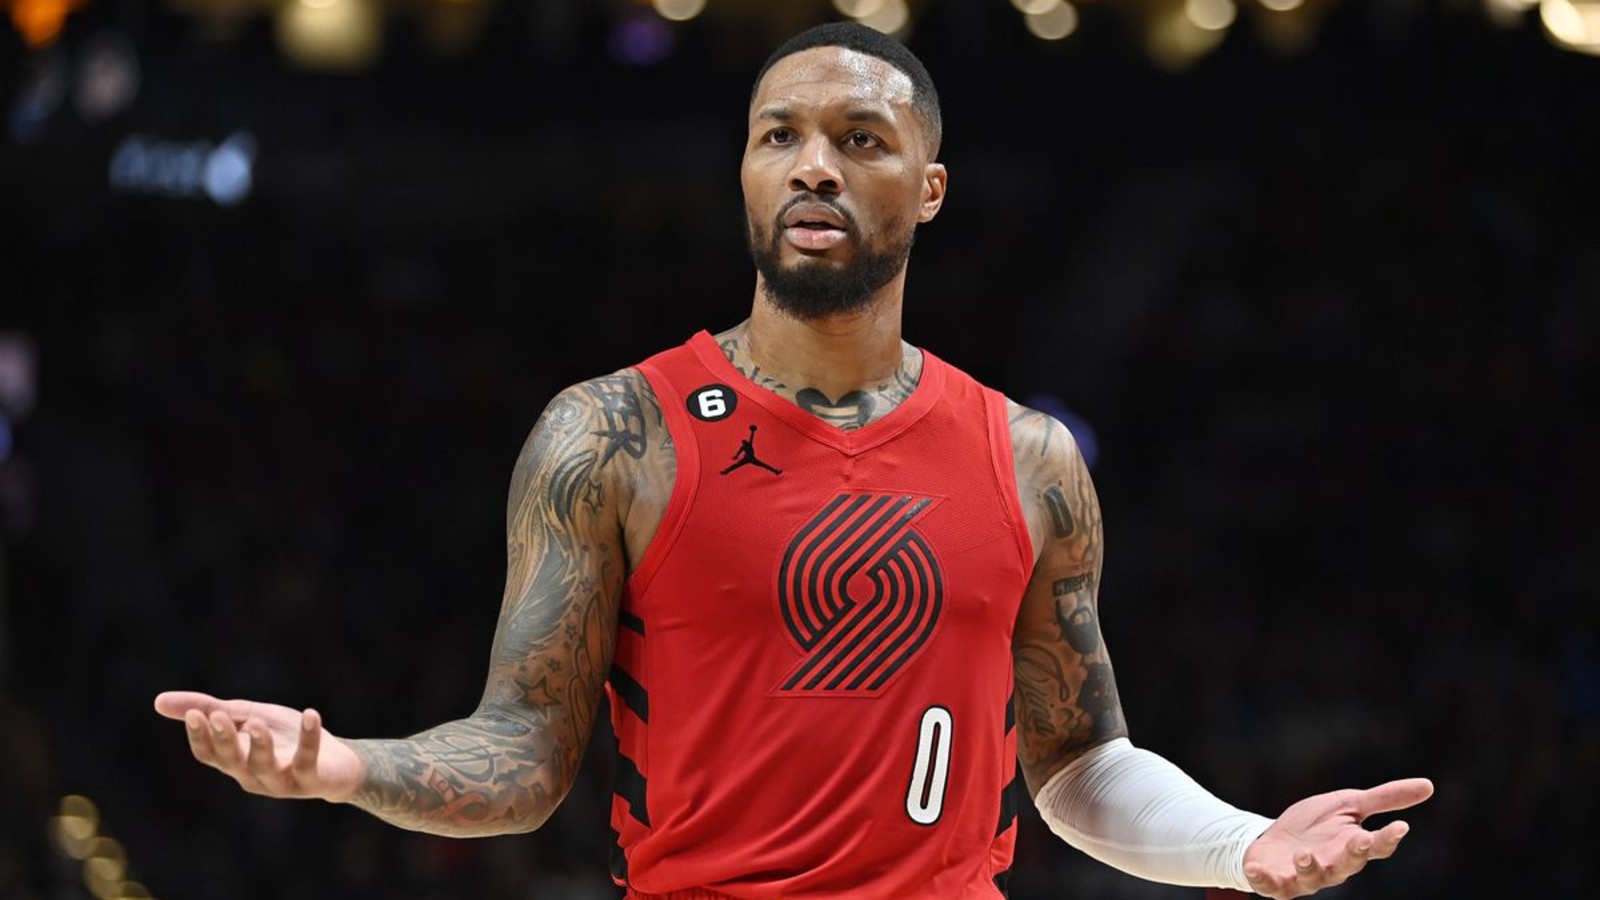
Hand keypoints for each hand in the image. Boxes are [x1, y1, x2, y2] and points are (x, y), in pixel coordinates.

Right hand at [154, 691, 363, 802]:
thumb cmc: (285, 738)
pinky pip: (306, 760)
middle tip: (217, 715)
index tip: (195, 713)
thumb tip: (158, 701)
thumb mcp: (247, 716)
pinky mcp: (310, 780)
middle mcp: (252, 775)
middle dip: (223, 738)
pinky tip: (311, 714)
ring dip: (259, 743)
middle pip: (230, 760)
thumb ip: (210, 709)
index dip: (199, 736)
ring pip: (263, 766)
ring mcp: (280, 781)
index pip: (207, 754)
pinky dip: (308, 737)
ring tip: (257, 722)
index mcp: (234, 761)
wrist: (337, 762)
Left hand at [1242, 777, 1433, 898]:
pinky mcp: (1275, 881)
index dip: (1388, 838)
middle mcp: (1332, 866)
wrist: (1272, 840)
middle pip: (1348, 865)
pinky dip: (1264, 879)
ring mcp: (1303, 877)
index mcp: (1351, 847)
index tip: (1401, 826)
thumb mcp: (1348, 805)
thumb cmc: (1314, 826)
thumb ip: (1384, 798)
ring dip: (1309, 868)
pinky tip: (1257, 869)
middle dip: (1354, 855)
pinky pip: (1270, 885)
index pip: (1375, 846)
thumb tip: (1429, 786)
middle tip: (1360, 841)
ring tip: (1304, 854)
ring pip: (1311, 879)